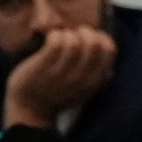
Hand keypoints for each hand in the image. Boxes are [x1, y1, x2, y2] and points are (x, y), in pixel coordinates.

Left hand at [3, 26, 118, 126]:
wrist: (31, 109)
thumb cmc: (58, 94)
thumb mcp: (86, 89)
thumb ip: (99, 75)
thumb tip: (108, 52)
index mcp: (96, 80)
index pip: (110, 49)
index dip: (101, 37)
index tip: (88, 39)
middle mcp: (82, 78)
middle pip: (94, 43)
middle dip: (84, 32)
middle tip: (72, 36)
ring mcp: (62, 73)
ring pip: (74, 42)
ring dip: (67, 34)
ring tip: (59, 39)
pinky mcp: (44, 67)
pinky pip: (56, 42)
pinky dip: (55, 35)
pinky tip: (50, 38)